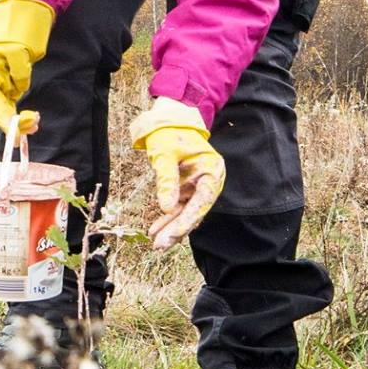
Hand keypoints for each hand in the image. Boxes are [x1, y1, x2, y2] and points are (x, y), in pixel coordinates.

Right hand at [0, 0, 53, 132]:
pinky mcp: (7, 87)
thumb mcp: (16, 49)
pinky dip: (22, 114)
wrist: (13, 21)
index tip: (14, 133)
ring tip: (35, 120)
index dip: (4, 119)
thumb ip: (20, 71)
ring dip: (21, 119)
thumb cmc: (10, 33)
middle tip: (33, 125)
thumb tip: (21, 88)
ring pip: (7, 109)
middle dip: (14, 122)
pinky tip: (33, 118)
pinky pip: (13, 105)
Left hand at [129, 97, 225, 250]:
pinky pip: (178, 209)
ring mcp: (197, 187)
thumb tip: (166, 208)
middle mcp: (209, 182)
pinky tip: (155, 231)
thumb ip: (166, 180)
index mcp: (212, 171)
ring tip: (156, 243)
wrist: (168, 123)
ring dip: (171, 228)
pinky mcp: (187, 191)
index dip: (187, 220)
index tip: (173, 234)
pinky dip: (167, 220)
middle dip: (177, 229)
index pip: (202, 201)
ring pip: (186, 213)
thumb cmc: (169, 134)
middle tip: (160, 245)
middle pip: (195, 211)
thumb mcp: (165, 155)